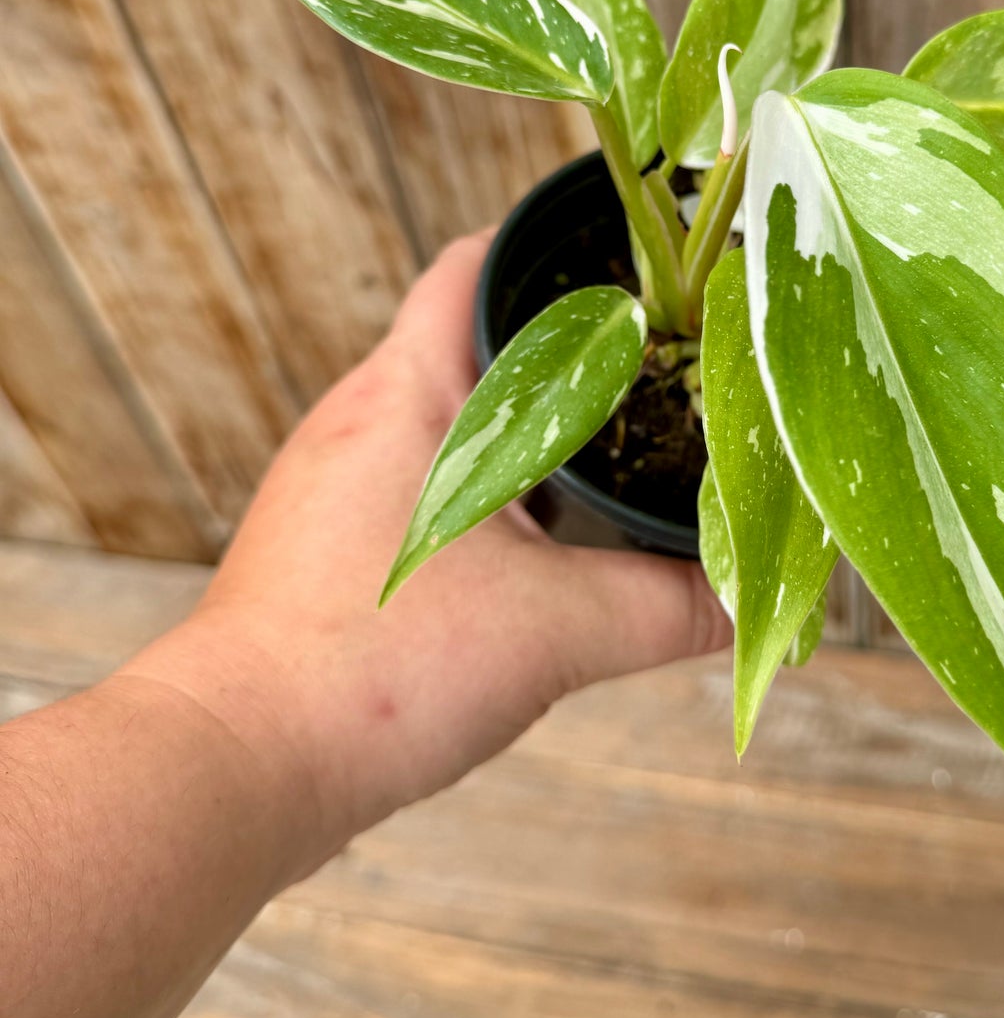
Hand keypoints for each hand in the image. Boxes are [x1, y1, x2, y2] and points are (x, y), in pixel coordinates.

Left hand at [120, 231, 730, 874]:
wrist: (237, 768)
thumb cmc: (370, 672)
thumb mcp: (556, 629)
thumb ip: (669, 606)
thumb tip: (753, 598)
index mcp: (407, 393)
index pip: (475, 264)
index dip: (556, 249)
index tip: (635, 266)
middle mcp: (360, 423)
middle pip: (472, 343)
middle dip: (566, 352)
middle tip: (655, 365)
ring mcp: (337, 488)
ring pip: (451, 425)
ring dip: (526, 434)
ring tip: (614, 455)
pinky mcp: (330, 553)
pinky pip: (425, 491)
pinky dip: (488, 499)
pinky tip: (542, 549)